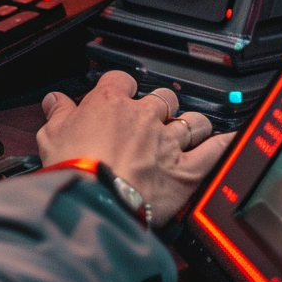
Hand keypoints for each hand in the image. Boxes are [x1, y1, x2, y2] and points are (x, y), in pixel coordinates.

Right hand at [37, 71, 233, 226]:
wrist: (95, 201)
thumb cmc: (73, 169)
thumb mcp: (52, 136)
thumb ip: (58, 113)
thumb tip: (55, 100)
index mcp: (111, 103)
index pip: (122, 80)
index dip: (123, 88)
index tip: (122, 97)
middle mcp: (145, 116)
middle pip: (164, 98)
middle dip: (161, 106)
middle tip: (155, 119)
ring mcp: (169, 142)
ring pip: (193, 121)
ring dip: (192, 125)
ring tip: (190, 131)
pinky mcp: (186, 170)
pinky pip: (214, 151)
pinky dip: (224, 144)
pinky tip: (229, 140)